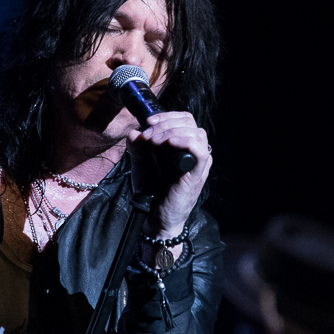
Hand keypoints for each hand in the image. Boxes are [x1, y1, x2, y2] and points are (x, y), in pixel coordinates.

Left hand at [126, 111, 212, 238]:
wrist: (154, 217)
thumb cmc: (151, 192)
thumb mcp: (140, 165)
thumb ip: (137, 148)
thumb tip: (134, 132)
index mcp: (183, 147)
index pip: (184, 120)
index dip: (167, 116)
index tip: (148, 122)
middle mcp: (194, 152)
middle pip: (190, 123)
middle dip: (166, 123)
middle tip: (148, 135)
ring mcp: (198, 163)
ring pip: (196, 132)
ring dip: (172, 132)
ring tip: (155, 141)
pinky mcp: (197, 173)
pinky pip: (199, 150)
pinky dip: (184, 141)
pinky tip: (168, 144)